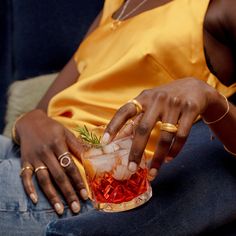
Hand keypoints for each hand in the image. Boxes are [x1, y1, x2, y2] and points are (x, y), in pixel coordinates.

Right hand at [16, 109, 87, 214]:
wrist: (30, 121)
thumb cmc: (52, 128)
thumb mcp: (66, 133)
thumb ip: (77, 146)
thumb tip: (91, 158)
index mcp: (58, 144)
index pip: (70, 166)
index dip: (78, 181)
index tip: (85, 194)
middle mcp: (46, 152)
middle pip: (58, 176)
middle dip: (68, 193)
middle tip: (76, 208)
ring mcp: (34, 158)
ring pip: (43, 179)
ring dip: (52, 195)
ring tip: (60, 209)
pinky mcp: (25, 161)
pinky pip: (25, 176)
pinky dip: (28, 188)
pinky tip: (35, 200)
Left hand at [103, 78, 218, 178]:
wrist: (195, 87)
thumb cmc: (167, 97)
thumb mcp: (150, 101)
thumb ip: (138, 115)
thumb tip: (121, 136)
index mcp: (144, 98)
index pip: (124, 112)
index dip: (113, 126)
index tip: (104, 142)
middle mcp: (157, 100)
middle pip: (143, 128)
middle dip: (136, 151)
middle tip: (131, 168)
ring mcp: (174, 104)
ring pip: (165, 136)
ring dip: (158, 157)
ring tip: (153, 170)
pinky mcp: (190, 110)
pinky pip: (181, 136)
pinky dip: (174, 151)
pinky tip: (169, 159)